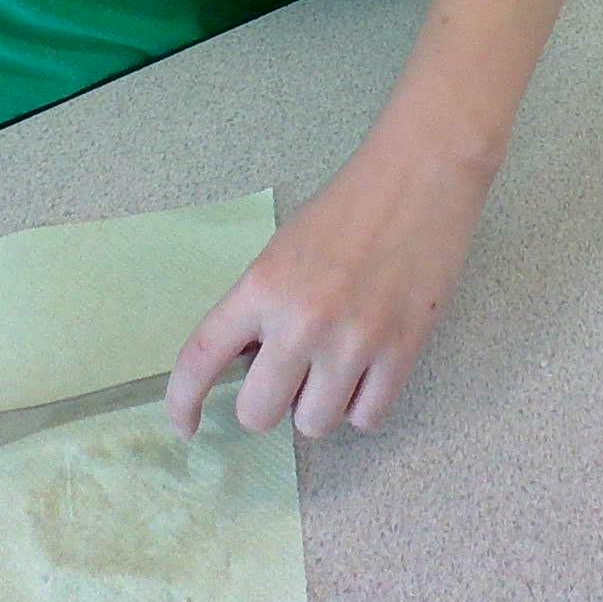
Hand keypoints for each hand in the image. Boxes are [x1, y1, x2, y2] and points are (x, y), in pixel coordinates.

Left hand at [166, 142, 493, 439]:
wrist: (420, 176)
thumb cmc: (349, 207)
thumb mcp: (283, 250)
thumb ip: (261, 307)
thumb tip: (250, 366)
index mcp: (261, 287)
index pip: (201, 359)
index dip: (183, 402)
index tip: (187, 425)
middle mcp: (301, 321)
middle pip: (259, 414)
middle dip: (269, 404)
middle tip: (289, 378)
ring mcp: (354, 341)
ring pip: (315, 425)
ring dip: (320, 405)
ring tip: (336, 368)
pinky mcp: (402, 350)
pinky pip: (368, 417)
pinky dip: (363, 404)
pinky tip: (369, 373)